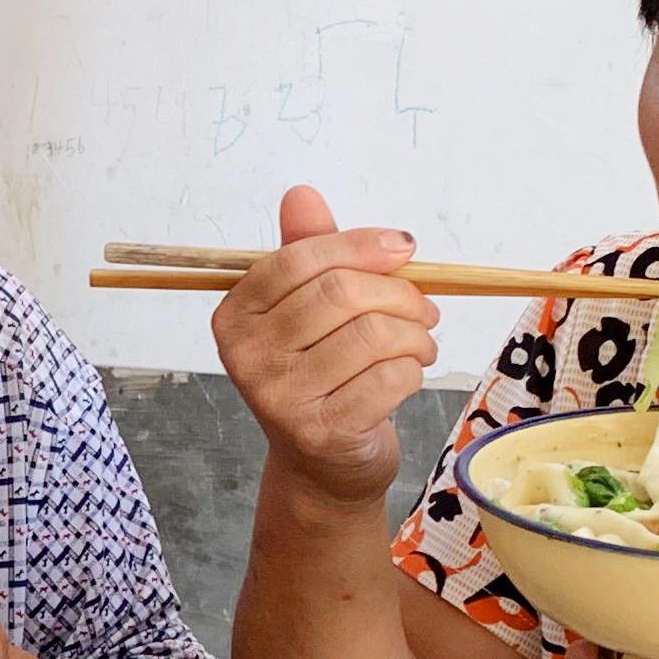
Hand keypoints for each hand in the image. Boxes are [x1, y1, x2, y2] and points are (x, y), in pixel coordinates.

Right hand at [213, 184, 435, 512]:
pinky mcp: (321, 432)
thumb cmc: (320, 373)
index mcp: (235, 315)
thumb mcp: (308, 308)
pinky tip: (407, 374)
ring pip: (373, 335)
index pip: (299, 259)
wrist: (321, 464)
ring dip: (415, 335)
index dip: (359, 245)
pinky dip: (413, 370)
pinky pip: (389, 378)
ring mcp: (280, 398)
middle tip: (423, 308)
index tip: (403, 248)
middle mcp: (247, 356)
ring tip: (420, 343)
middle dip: (399, 294)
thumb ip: (307, 250)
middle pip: (341, 294)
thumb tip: (300, 194)